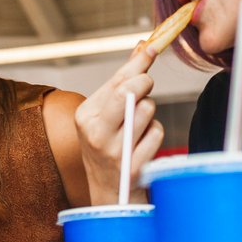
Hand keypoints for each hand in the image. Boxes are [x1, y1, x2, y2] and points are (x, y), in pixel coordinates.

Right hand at [73, 43, 166, 201]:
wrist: (109, 195)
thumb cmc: (109, 146)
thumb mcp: (106, 114)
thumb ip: (122, 81)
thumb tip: (142, 47)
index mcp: (84, 116)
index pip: (115, 80)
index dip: (138, 62)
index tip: (153, 46)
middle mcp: (95, 133)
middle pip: (129, 91)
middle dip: (144, 82)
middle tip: (146, 85)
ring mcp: (113, 151)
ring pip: (147, 109)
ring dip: (149, 113)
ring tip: (138, 125)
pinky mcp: (132, 165)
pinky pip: (156, 132)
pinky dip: (154, 134)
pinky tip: (143, 144)